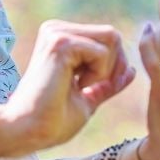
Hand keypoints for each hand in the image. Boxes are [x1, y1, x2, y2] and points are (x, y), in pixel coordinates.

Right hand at [0, 20, 134, 156]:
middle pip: (112, 36)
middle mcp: (57, 29)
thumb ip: (108, 82)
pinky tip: (75, 86)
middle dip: (113, 67)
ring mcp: (57, 32)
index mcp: (61, 37)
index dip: (114, 66)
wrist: (28, 130)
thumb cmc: (52, 119)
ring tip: (79, 87)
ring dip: (104, 71)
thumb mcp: (89, 97)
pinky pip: (102, 52)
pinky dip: (98, 74)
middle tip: (90, 90)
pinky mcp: (60, 43)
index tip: (94, 90)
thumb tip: (132, 69)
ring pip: (111, 39)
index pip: (108, 38)